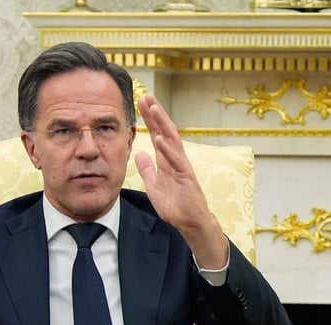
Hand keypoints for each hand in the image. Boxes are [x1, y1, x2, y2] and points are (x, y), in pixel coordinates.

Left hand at [135, 94, 227, 269]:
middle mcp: (176, 159)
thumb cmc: (176, 206)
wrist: (190, 222)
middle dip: (156, 113)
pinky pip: (175, 160)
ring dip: (162, 123)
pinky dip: (167, 148)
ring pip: (172, 140)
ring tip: (153, 108)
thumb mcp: (154, 185)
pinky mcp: (186, 177)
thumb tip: (140, 153)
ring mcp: (182, 166)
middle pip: (166, 131)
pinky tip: (158, 137)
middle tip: (146, 96)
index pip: (158, 135)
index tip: (141, 103)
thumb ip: (147, 169)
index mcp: (167, 160)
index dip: (149, 119)